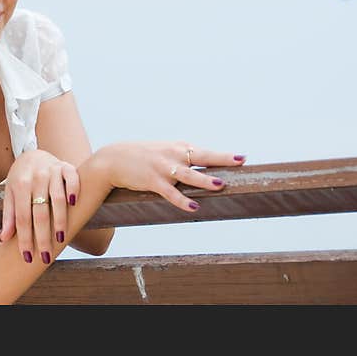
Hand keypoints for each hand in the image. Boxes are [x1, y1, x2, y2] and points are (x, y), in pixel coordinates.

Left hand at [0, 149, 79, 263]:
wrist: (33, 154)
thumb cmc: (21, 179)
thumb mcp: (10, 194)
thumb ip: (9, 215)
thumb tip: (3, 239)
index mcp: (20, 185)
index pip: (22, 217)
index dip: (24, 238)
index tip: (27, 257)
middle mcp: (36, 177)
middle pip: (40, 212)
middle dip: (43, 237)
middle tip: (45, 256)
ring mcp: (52, 171)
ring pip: (58, 198)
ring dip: (60, 220)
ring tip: (61, 239)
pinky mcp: (67, 167)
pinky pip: (72, 178)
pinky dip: (74, 189)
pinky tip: (73, 204)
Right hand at [94, 141, 245, 211]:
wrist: (112, 159)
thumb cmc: (142, 157)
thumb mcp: (164, 152)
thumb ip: (183, 158)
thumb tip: (204, 168)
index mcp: (178, 148)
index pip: (205, 152)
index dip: (224, 156)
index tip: (243, 159)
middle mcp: (173, 155)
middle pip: (202, 157)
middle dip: (222, 159)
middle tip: (240, 161)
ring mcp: (163, 168)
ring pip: (188, 175)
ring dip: (204, 181)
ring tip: (220, 185)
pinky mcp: (152, 181)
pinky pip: (170, 193)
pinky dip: (182, 200)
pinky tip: (194, 207)